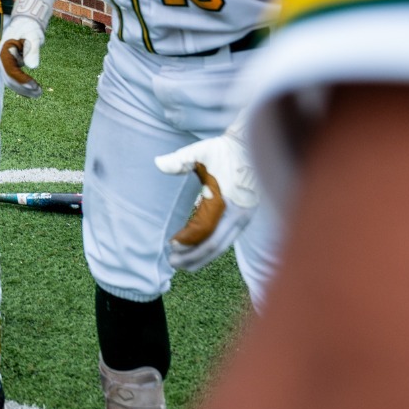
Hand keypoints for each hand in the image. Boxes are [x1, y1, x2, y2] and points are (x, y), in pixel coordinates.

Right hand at [0, 0, 55, 97]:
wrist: (26, 22)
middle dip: (23, 88)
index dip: (22, 81)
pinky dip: (22, 85)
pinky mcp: (9, 64)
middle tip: (39, 93)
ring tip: (38, 93)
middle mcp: (1, 58)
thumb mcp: (33, 37)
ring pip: (10, 81)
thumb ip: (32, 51)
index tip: (35, 86)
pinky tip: (32, 91)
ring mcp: (4, 62)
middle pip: (9, 79)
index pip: (11, 71)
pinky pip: (13, 78)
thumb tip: (33, 66)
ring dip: (23, 89)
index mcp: (4, 51)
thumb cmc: (29, 27)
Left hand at [154, 124, 258, 272]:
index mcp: (229, 203)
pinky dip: (211, 248)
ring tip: (182, 263)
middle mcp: (239, 216)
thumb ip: (181, 159)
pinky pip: (226, 238)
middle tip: (172, 263)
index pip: (206, 231)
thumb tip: (158, 163)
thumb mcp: (202, 151)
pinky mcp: (243, 217)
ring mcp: (243, 219)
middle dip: (193, 257)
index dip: (188, 241)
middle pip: (215, 246)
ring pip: (222, 246)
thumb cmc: (224, 150)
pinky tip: (197, 250)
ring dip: (202, 256)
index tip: (170, 245)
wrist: (250, 145)